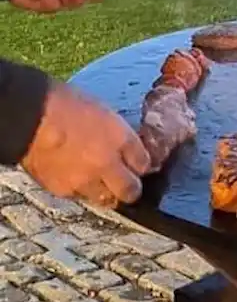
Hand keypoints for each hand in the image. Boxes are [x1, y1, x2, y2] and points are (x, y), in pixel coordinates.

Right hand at [21, 82, 151, 208]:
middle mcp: (107, 163)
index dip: (142, 165)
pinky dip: (80, 189)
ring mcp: (85, 179)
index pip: (144, 164)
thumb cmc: (61, 103)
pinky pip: (80, 196)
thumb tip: (130, 150)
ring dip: (106, 192)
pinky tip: (73, 175)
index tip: (138, 165)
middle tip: (126, 183)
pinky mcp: (63, 189)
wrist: (27, 115)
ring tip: (96, 180)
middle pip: (131, 191)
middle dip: (131, 189)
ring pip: (106, 198)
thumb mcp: (101, 110)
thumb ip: (119, 133)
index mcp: (119, 138)